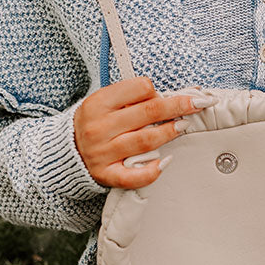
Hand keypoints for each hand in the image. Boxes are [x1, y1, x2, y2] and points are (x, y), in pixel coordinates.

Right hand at [73, 77, 213, 188]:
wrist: (67, 152)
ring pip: (146, 141)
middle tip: (198, 104)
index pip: (138, 88)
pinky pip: (133, 176)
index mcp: (98, 104)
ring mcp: (102, 153)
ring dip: (170, 132)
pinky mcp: (107, 175)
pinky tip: (166, 162)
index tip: (165, 94)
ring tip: (183, 126)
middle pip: (148, 113)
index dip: (156, 90)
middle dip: (178, 106)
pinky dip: (152, 171)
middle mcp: (99, 128)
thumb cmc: (95, 124)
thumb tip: (173, 96)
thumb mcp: (104, 103)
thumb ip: (131, 99)